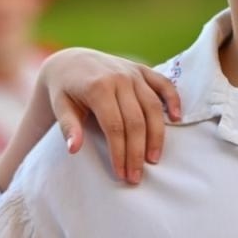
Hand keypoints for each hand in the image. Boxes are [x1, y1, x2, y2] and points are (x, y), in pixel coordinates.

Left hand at [40, 50, 181, 183]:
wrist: (69, 61)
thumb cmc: (63, 89)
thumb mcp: (59, 106)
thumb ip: (67, 127)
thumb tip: (74, 149)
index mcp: (98, 87)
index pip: (114, 127)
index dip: (120, 153)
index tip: (121, 174)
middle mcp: (119, 78)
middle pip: (136, 121)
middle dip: (137, 152)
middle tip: (136, 176)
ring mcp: (133, 72)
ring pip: (152, 107)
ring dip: (156, 136)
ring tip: (154, 159)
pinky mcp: (142, 70)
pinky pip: (163, 84)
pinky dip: (173, 100)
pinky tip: (177, 119)